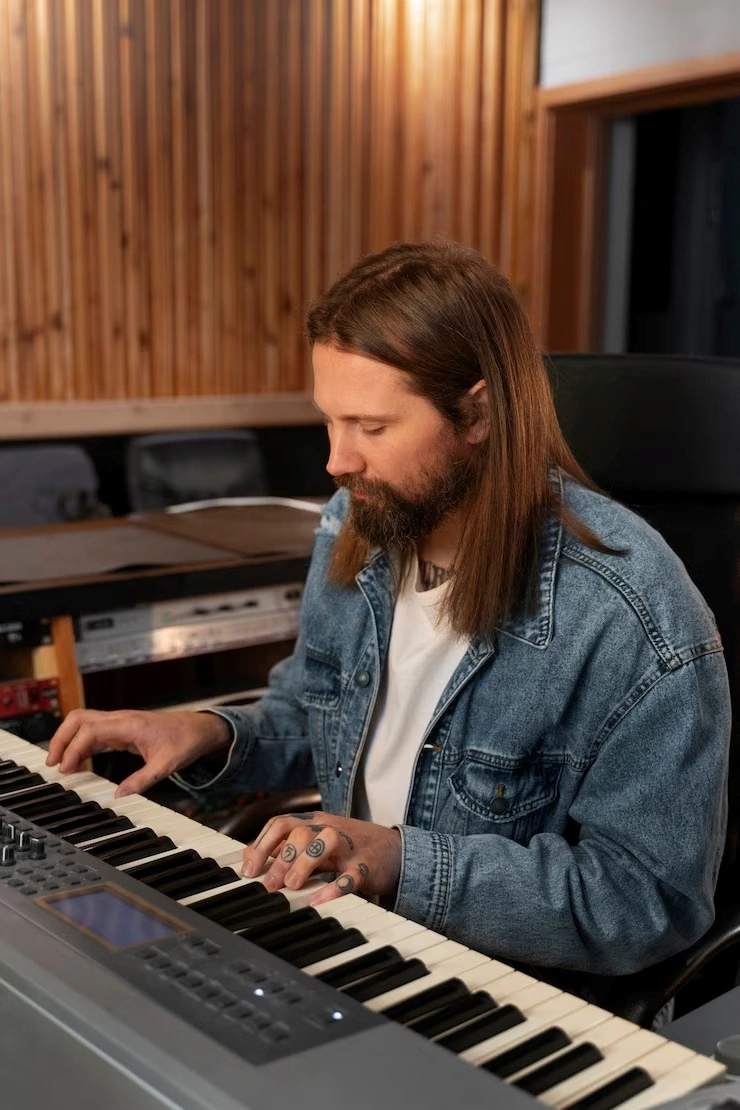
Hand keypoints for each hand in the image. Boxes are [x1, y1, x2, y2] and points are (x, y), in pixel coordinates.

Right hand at [45, 709, 231, 796]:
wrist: (199, 728)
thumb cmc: (185, 741)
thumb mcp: (167, 765)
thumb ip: (142, 780)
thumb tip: (117, 796)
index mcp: (129, 724)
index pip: (90, 730)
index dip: (74, 749)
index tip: (66, 769)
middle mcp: (120, 719)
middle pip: (78, 719)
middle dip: (61, 739)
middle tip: (52, 764)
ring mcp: (119, 722)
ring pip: (83, 722)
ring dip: (68, 741)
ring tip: (60, 766)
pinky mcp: (120, 728)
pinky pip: (93, 732)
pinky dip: (81, 745)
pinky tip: (78, 763)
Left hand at [242, 812, 401, 905]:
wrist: (395, 850)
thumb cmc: (349, 847)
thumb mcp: (315, 841)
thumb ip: (285, 846)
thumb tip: (249, 855)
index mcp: (314, 821)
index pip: (281, 823)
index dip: (260, 845)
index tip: (249, 870)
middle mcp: (329, 828)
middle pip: (299, 832)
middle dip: (280, 859)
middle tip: (269, 885)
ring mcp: (350, 846)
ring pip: (324, 842)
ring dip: (304, 864)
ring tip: (292, 886)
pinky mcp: (367, 866)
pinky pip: (351, 874)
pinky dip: (335, 888)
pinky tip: (320, 900)